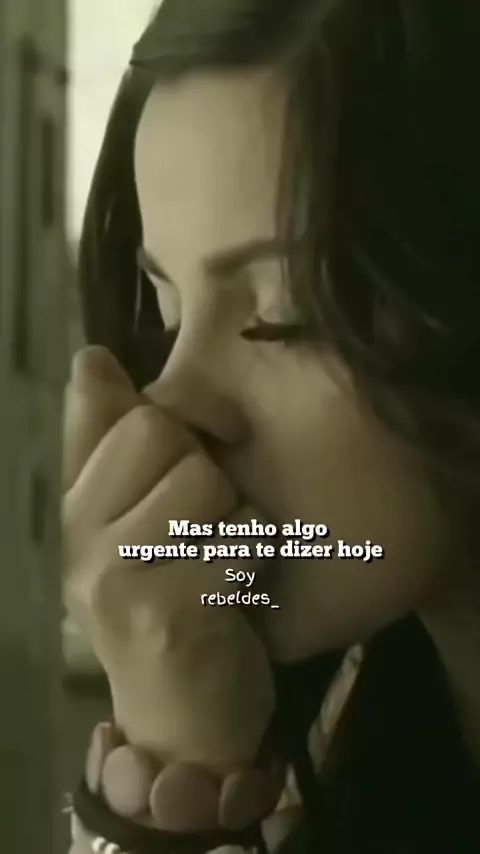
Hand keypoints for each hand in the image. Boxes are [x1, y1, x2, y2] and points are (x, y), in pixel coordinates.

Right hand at [63, 346, 274, 770]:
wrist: (183, 721)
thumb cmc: (167, 606)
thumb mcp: (129, 522)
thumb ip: (111, 440)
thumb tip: (90, 355)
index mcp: (73, 506)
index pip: (121, 412)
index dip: (176, 430)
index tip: (185, 474)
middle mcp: (77, 536)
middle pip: (162, 431)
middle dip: (202, 474)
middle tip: (197, 534)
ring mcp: (114, 574)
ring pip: (202, 480)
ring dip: (230, 521)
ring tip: (216, 565)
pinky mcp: (166, 610)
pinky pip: (239, 537)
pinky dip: (254, 563)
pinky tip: (233, 597)